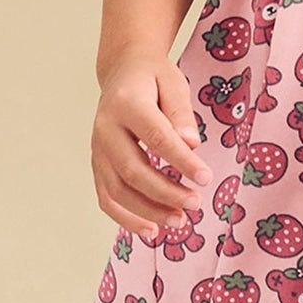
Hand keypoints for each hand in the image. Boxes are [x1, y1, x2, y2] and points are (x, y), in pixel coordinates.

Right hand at [92, 55, 212, 237]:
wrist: (122, 72)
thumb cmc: (154, 78)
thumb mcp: (174, 84)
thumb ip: (182, 114)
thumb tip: (191, 145)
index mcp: (127, 104)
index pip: (156, 138)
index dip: (181, 161)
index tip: (206, 177)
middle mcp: (105, 128)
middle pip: (133, 169)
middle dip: (165, 192)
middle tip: (196, 204)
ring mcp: (97, 149)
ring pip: (117, 189)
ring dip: (148, 211)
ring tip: (180, 222)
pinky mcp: (97, 164)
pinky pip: (106, 197)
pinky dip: (126, 218)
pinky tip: (151, 231)